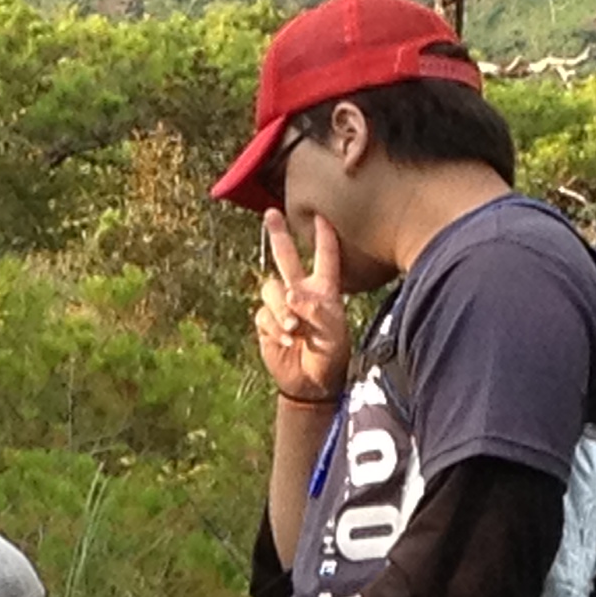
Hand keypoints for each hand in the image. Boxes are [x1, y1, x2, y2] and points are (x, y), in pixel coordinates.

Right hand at [256, 212, 349, 403]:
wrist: (311, 383)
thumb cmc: (330, 355)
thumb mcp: (332, 330)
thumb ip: (314, 308)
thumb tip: (289, 294)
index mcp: (323, 289)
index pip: (325, 257)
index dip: (323, 236)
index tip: (321, 215)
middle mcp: (300, 292)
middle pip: (285, 257)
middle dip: (278, 235)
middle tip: (270, 213)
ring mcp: (281, 307)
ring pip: (270, 289)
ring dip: (280, 309)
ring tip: (294, 328)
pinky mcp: (267, 323)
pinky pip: (263, 315)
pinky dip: (275, 328)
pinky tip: (287, 341)